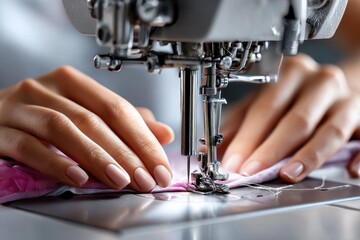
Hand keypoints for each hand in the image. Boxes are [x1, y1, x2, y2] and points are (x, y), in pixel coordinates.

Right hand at [0, 66, 173, 190]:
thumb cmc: (42, 118)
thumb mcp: (85, 114)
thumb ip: (123, 123)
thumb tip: (163, 134)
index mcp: (72, 83)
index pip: (117, 108)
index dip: (142, 138)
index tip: (160, 166)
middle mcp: (45, 89)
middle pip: (94, 119)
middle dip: (125, 152)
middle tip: (145, 178)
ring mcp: (20, 108)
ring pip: (64, 129)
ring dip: (96, 156)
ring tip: (119, 179)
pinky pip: (29, 146)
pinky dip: (56, 162)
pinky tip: (77, 177)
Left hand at [220, 54, 359, 181]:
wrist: (335, 87)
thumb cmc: (295, 98)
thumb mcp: (264, 102)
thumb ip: (240, 123)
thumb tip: (214, 149)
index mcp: (291, 74)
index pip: (266, 108)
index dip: (248, 138)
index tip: (233, 163)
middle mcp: (321, 82)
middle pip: (295, 119)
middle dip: (270, 150)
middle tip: (252, 172)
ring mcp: (347, 98)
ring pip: (328, 130)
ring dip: (307, 156)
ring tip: (288, 175)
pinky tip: (350, 171)